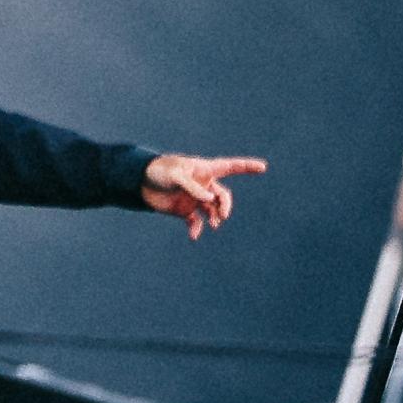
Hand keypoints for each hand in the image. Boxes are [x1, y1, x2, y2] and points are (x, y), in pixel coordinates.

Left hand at [140, 153, 265, 238]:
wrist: (139, 182)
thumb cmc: (159, 171)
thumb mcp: (175, 176)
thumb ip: (192, 187)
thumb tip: (209, 199)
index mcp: (204, 170)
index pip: (230, 167)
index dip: (246, 167)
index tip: (263, 167)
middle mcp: (203, 184)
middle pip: (222, 196)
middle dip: (225, 206)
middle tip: (222, 216)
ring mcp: (195, 198)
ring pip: (212, 210)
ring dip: (215, 218)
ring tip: (214, 224)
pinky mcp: (185, 210)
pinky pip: (196, 221)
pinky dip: (196, 229)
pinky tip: (194, 236)